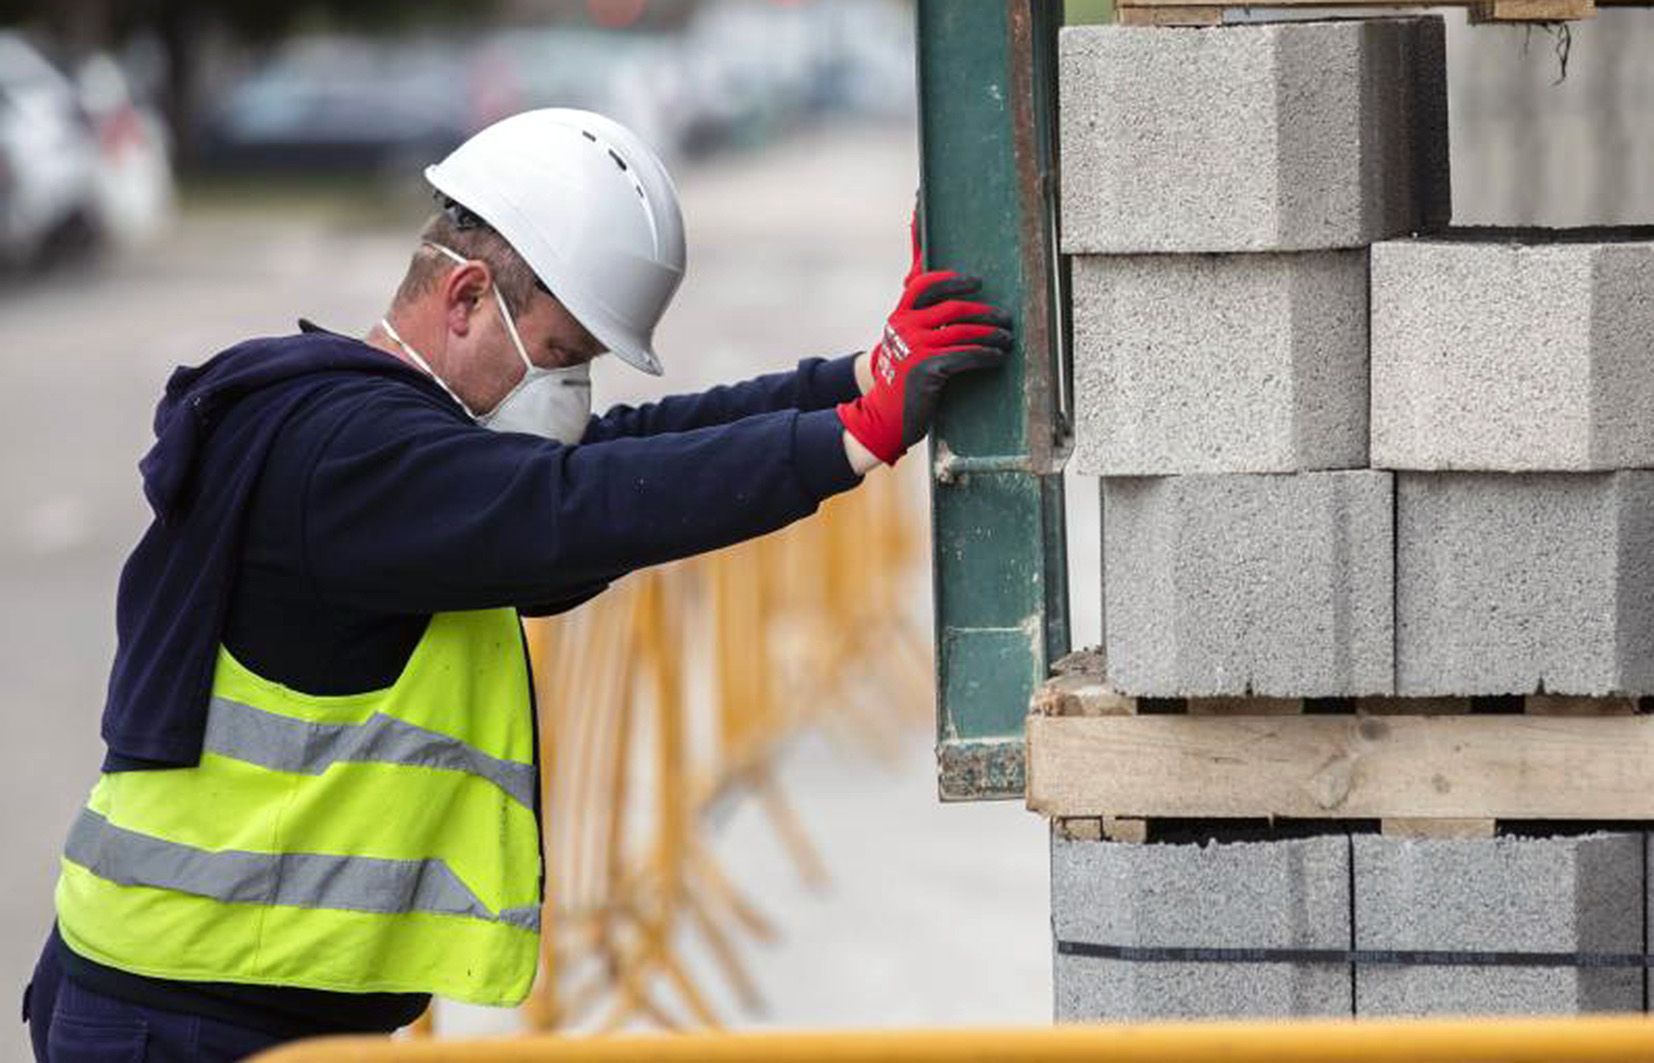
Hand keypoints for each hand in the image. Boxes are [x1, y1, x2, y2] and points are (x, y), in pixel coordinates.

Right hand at [836, 212, 1012, 464]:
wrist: (885, 416)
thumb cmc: (901, 380)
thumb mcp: (901, 345)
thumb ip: (917, 323)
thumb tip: (950, 305)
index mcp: (898, 318)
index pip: (924, 286)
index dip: (952, 280)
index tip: (977, 281)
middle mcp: (905, 328)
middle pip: (952, 307)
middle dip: (984, 311)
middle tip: (1004, 317)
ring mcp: (915, 347)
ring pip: (963, 331)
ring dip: (991, 334)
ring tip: (1007, 338)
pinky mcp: (926, 368)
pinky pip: (965, 355)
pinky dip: (986, 354)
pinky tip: (997, 356)